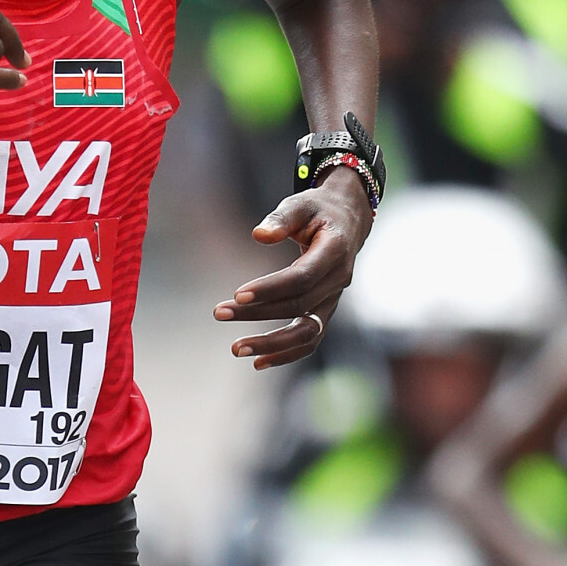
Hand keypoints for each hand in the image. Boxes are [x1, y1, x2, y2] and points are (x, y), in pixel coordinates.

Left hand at [213, 168, 373, 369]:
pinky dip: (286, 354)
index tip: (236, 294)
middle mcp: (339, 280)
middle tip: (219, 313)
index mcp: (335, 251)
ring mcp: (334, 300)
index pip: (301, 277)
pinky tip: (257, 362)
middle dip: (257, 313)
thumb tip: (259, 235)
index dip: (270, 288)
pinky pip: (309, 340)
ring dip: (272, 344)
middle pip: (298, 306)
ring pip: (307, 333)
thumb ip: (281, 219)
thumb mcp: (301, 203)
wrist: (347, 221)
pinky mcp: (325, 311)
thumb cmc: (318, 210)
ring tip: (236, 348)